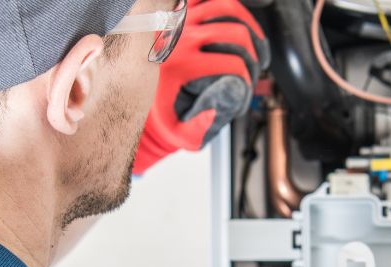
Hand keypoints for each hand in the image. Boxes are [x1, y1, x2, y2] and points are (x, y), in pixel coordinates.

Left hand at [133, 0, 268, 174]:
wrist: (135, 92)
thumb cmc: (161, 111)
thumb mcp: (178, 131)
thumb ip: (198, 130)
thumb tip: (216, 111)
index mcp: (180, 65)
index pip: (233, 64)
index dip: (249, 79)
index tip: (247, 88)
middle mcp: (179, 38)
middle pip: (235, 32)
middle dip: (253, 54)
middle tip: (255, 69)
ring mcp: (179, 20)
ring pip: (227, 8)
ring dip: (248, 26)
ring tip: (255, 45)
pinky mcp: (180, 11)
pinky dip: (230, 8)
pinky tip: (239, 22)